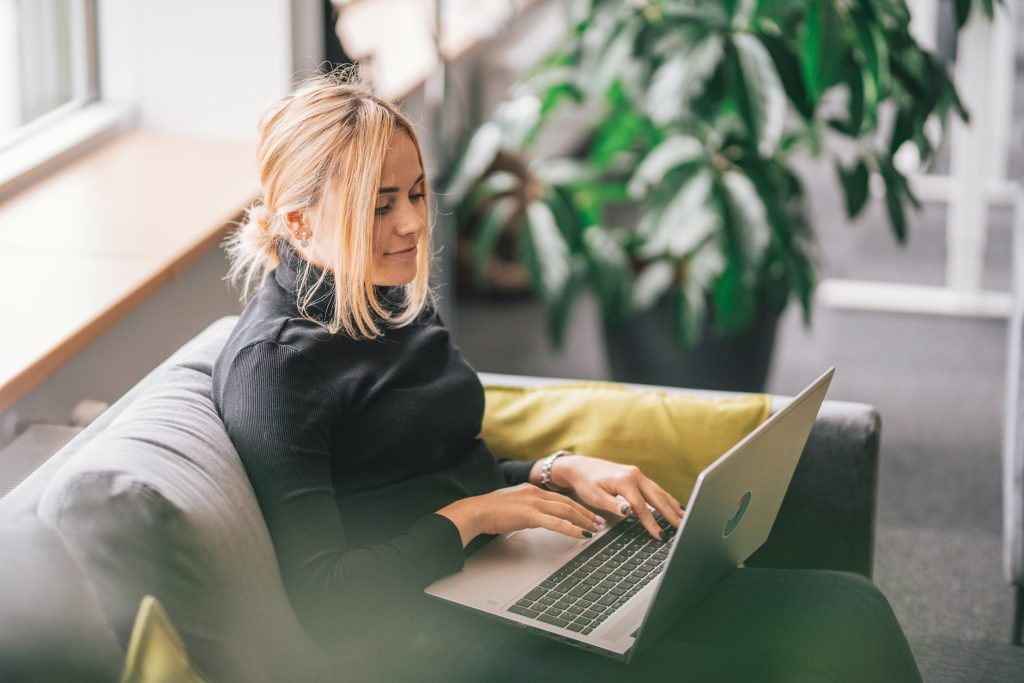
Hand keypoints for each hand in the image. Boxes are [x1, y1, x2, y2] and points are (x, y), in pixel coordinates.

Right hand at [437, 483, 604, 546]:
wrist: (476, 511)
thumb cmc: (490, 511)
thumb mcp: (513, 504)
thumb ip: (526, 507)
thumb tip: (535, 516)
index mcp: (531, 490)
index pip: (560, 497)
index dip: (577, 506)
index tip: (587, 514)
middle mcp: (535, 493)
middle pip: (568, 503)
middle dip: (586, 513)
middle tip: (599, 522)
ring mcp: (534, 503)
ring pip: (566, 510)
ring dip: (584, 520)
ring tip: (595, 529)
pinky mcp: (530, 515)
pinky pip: (557, 523)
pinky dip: (572, 529)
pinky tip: (582, 535)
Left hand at [534, 454, 683, 540]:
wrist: (579, 467)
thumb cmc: (585, 482)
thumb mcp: (595, 496)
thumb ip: (613, 505)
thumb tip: (629, 512)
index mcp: (625, 480)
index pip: (642, 507)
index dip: (651, 523)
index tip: (660, 535)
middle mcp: (635, 475)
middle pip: (657, 497)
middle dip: (671, 514)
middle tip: (683, 527)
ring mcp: (637, 474)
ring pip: (659, 492)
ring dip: (672, 505)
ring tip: (684, 518)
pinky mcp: (637, 476)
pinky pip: (655, 489)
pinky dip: (666, 498)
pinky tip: (673, 506)